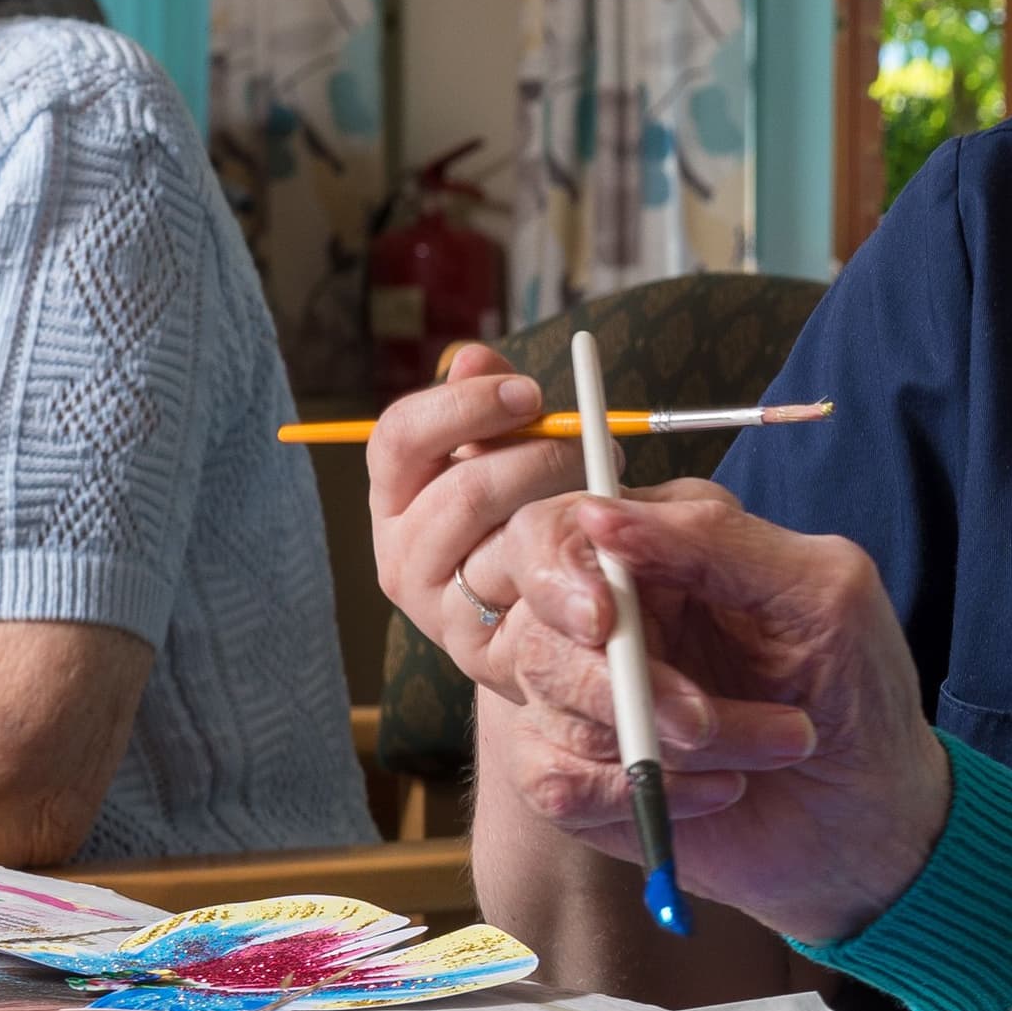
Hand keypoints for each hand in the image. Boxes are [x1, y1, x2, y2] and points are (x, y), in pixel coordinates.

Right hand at [366, 344, 584, 682]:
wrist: (553, 625)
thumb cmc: (533, 518)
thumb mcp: (507, 456)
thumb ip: (488, 410)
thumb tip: (471, 355)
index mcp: (397, 495)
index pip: (400, 437)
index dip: (466, 406)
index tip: (531, 392)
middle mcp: (400, 554)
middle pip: (466, 489)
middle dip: (546, 459)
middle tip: (602, 450)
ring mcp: (437, 609)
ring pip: (508, 542)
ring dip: (573, 510)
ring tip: (614, 501)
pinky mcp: (483, 655)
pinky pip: (540, 601)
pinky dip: (583, 574)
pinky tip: (610, 560)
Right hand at [475, 490, 952, 943]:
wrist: (871, 818)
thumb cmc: (858, 695)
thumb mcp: (822, 595)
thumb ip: (717, 541)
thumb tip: (599, 511)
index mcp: (659, 552)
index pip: (550, 532)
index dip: (558, 574)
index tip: (602, 623)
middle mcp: (609, 619)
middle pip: (537, 630)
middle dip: (624, 685)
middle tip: (703, 722)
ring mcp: (585, 698)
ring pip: (552, 707)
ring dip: (670, 744)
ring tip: (772, 749)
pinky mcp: (577, 775)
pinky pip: (552, 783)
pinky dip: (642, 795)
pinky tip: (721, 791)